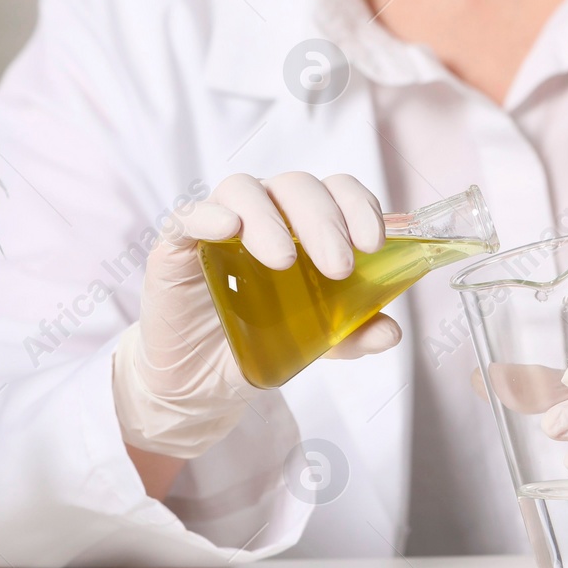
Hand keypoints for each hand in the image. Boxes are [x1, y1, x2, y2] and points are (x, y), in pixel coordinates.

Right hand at [114, 172, 401, 457]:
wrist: (203, 381)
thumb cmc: (265, 341)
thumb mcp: (320, 342)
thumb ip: (355, 333)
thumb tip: (391, 332)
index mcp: (306, 223)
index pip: (337, 190)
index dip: (358, 205)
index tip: (373, 244)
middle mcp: (266, 212)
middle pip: (296, 186)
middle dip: (323, 220)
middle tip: (338, 266)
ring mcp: (219, 225)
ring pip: (244, 190)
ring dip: (269, 219)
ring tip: (284, 261)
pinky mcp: (177, 246)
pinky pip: (187, 215)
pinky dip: (209, 215)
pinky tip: (228, 229)